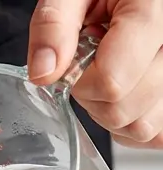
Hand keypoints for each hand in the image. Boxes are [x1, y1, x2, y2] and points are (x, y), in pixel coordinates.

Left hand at [29, 0, 162, 147]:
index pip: (111, 82)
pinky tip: (124, 96)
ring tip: (111, 78)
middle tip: (90, 70)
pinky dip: (135, 123)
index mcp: (153, 13)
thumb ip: (54, 25)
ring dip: (115, 114)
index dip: (80, 83)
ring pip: (145, 127)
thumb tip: (43, 73)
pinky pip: (158, 132)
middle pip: (126, 110)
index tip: (73, 64)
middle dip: (94, 100)